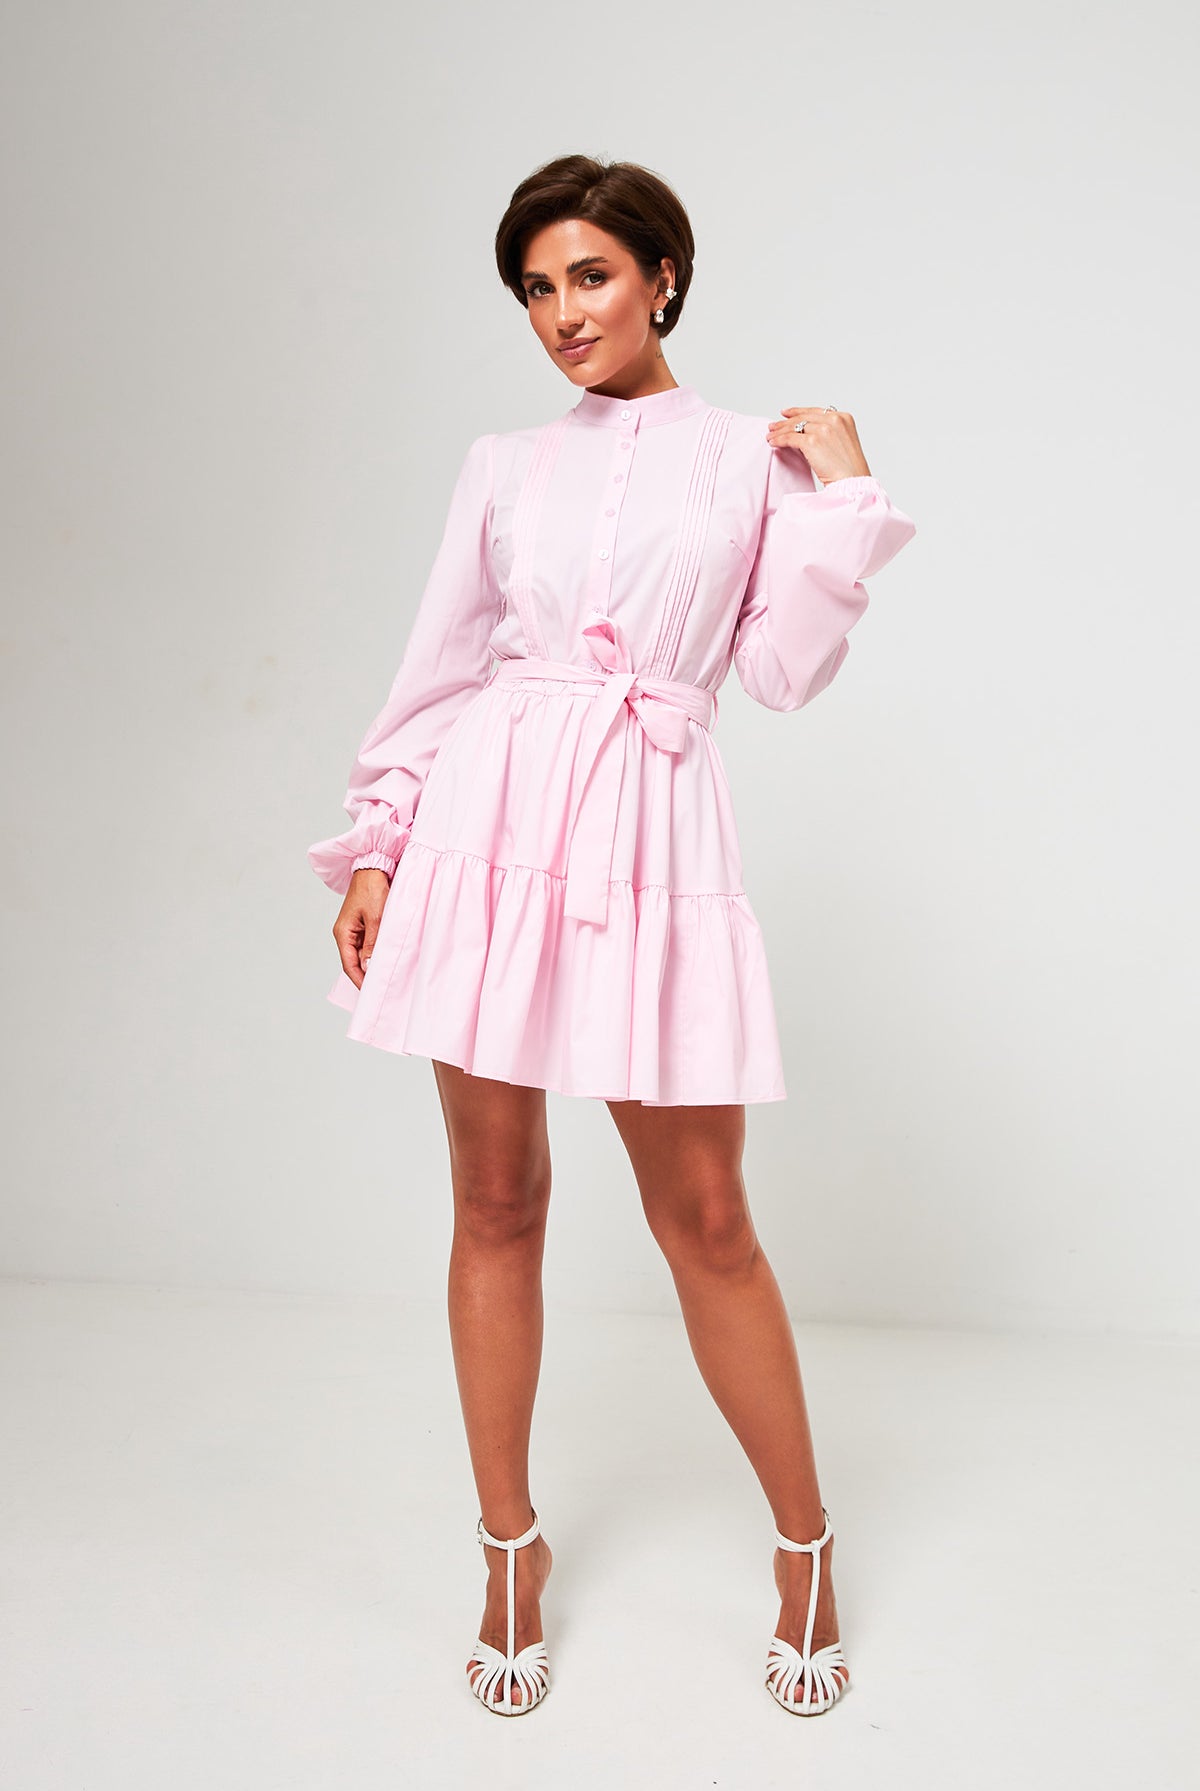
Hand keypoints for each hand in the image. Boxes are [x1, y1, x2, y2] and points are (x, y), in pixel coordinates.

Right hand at [333, 868, 390, 988]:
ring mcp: (355, 930)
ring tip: (387, 977)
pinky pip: (368, 944)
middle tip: (382, 988)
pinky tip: (386, 959)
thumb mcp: (376, 917)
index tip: (371, 992)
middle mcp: (346, 933)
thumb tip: (369, 966)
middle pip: (355, 962)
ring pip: (363, 954)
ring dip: (373, 964)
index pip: (349, 965)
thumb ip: (373, 943)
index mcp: (343, 933)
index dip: (360, 980)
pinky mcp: (364, 925)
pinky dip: (376, 953)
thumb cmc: (373, 888)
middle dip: (367, 975)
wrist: (374, 866)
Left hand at [766, 407, 871, 484]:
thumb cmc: (849, 469)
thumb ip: (829, 433)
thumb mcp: (843, 442)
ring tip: (770, 435)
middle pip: (803, 417)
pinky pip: (790, 438)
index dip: (798, 411)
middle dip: (785, 422)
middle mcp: (834, 419)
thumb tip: (806, 433)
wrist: (852, 481)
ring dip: (779, 431)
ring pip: (795, 426)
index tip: (786, 413)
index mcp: (843, 417)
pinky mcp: (812, 441)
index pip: (815, 411)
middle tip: (773, 426)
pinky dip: (779, 440)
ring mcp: (823, 429)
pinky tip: (773, 442)